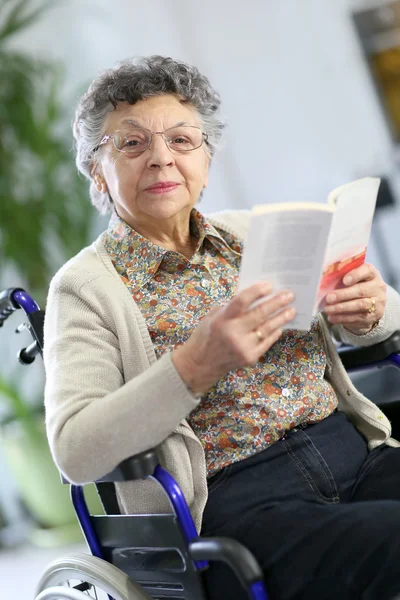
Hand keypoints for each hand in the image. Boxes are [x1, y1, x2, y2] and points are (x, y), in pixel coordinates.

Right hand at [172, 282, 295, 395]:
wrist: (200, 364)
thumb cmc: (206, 335)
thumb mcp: (213, 317)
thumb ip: (232, 308)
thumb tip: (255, 297)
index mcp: (222, 319)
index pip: (242, 301)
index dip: (256, 291)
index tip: (269, 285)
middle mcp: (233, 333)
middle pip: (259, 314)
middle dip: (276, 303)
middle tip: (289, 295)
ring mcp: (243, 347)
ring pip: (267, 329)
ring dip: (281, 318)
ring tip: (291, 310)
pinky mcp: (250, 358)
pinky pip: (267, 342)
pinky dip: (274, 333)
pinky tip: (280, 326)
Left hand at [323, 263, 385, 333]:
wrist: (370, 305)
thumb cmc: (356, 287)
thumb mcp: (353, 279)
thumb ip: (343, 276)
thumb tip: (323, 278)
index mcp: (372, 274)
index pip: (367, 270)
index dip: (356, 275)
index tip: (344, 280)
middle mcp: (378, 288)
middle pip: (361, 290)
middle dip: (343, 295)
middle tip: (329, 298)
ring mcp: (378, 303)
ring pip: (360, 305)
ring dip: (341, 308)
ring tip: (328, 309)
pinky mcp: (373, 316)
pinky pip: (358, 318)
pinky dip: (343, 318)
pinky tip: (332, 317)